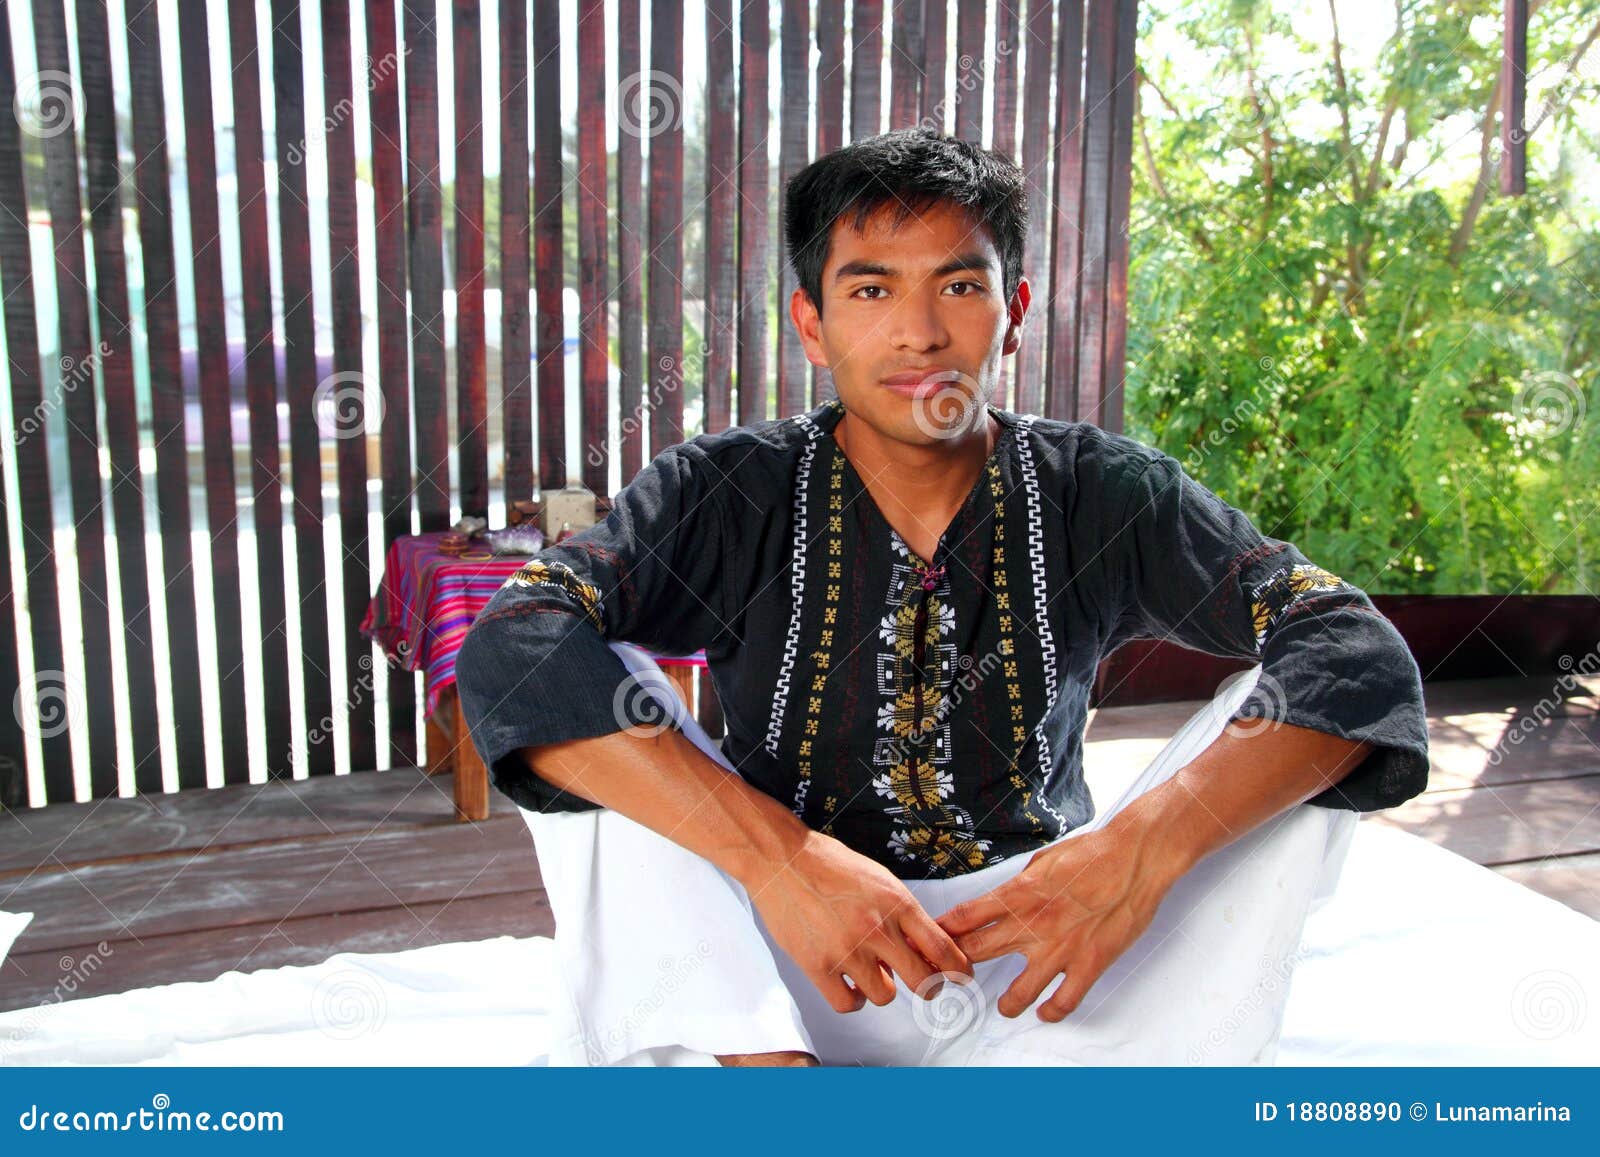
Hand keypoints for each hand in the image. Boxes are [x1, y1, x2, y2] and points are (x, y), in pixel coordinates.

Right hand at [742, 830, 973, 1013]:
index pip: (942, 948)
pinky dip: (853, 1000)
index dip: (958, 969)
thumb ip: (901, 913)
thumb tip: (919, 947)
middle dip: (928, 987)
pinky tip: (850, 987)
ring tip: (870, 973)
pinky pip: (848, 1003)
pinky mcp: (817, 965)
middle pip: (923, 980)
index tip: (961, 976)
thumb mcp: (878, 879)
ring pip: (885, 995)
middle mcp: (876, 928)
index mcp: (897, 902)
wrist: (782, 859)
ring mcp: (847, 949)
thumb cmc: (828, 864)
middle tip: (924, 985)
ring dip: (882, 988)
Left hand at [934, 825, 1179, 1021]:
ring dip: (1005, 1003)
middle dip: (958, 967)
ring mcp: (1060, 949)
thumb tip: (1001, 901)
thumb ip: (1019, 887)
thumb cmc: (1092, 853)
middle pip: (977, 952)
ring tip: (1004, 1006)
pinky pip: (1063, 1001)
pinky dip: (1051, 1012)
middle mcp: (1033, 924)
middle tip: (955, 977)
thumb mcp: (1042, 862)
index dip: (942, 933)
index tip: (932, 942)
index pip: (964, 918)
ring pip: (1017, 993)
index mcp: (1018, 894)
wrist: (1136, 857)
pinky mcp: (1089, 964)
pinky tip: (1046, 1012)